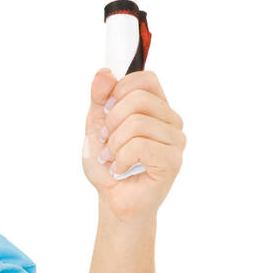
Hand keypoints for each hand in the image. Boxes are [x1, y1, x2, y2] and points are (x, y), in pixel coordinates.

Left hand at [82, 67, 184, 221]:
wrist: (113, 199)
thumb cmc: (109, 164)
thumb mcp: (96, 126)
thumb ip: (99, 99)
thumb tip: (105, 73)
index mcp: (156, 107)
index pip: (146, 79)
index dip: (120, 89)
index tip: (107, 109)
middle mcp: (171, 120)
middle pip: (138, 99)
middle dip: (111, 121)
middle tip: (107, 141)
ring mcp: (175, 140)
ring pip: (137, 124)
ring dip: (114, 145)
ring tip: (113, 158)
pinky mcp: (173, 161)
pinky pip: (140, 146)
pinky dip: (121, 159)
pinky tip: (121, 169)